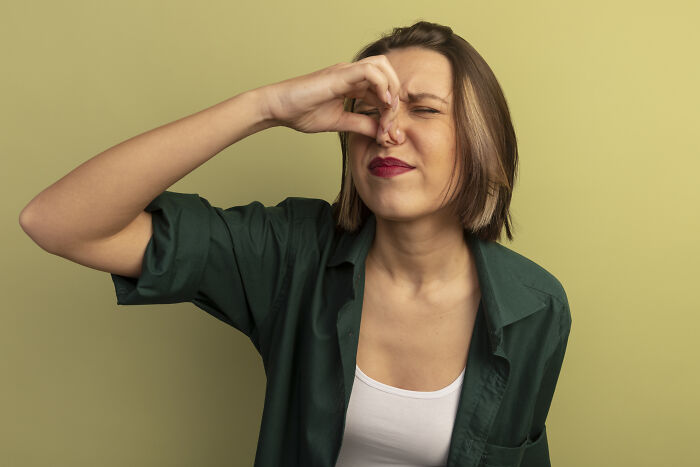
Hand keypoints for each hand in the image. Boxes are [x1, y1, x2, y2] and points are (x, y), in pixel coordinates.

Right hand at [258, 55, 401, 140]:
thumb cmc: (302, 113)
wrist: (279, 108)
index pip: (382, 90)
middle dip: (396, 99)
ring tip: (388, 114)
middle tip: (390, 126)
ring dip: (392, 90)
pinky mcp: (340, 74)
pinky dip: (382, 85)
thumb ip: (362, 124)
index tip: (388, 135)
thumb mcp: (340, 122)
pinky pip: (370, 71)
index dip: (390, 113)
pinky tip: (383, 104)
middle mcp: (351, 73)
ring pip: (383, 66)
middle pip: (388, 73)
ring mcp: (346, 71)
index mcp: (352, 84)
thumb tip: (383, 133)